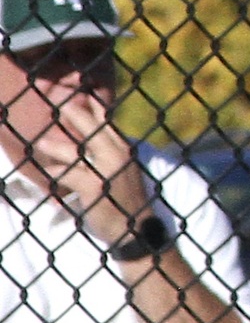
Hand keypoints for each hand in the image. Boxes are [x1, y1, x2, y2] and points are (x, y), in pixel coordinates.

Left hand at [23, 92, 150, 248]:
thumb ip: (110, 155)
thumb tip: (91, 144)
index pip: (109, 123)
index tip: (86, 93)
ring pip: (78, 152)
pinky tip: (50, 173)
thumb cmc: (127, 201)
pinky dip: (59, 173)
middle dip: (77, 115)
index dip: (96, 108)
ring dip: (57, 147)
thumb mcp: (124, 172)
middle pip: (94, 129)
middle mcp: (118, 156)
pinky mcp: (95, 186)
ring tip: (41, 142)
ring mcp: (107, 170)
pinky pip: (71, 175)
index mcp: (125, 150)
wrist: (136, 229)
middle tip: (62, 103)